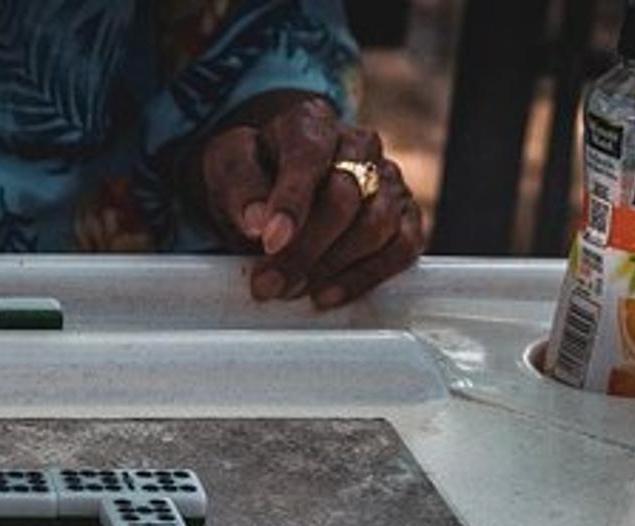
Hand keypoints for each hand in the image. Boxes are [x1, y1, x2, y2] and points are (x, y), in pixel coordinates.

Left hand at [196, 93, 425, 308]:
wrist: (276, 184)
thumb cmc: (254, 175)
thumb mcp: (228, 168)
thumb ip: (239, 188)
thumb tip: (256, 223)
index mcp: (312, 122)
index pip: (310, 157)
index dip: (291, 203)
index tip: (270, 242)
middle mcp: (359, 145)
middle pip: (346, 198)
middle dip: (305, 249)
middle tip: (270, 284)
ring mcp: (388, 180)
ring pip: (376, 226)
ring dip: (333, 267)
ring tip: (293, 291)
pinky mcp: (406, 216)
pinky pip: (402, 248)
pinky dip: (367, 277)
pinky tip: (329, 294)